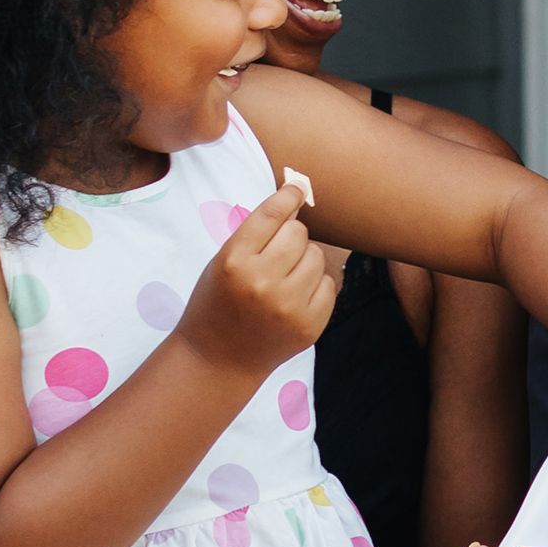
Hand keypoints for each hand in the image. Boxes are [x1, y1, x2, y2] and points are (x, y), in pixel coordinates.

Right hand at [175, 184, 338, 374]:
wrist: (218, 359)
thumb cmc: (218, 302)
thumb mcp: (223, 262)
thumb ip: (256, 232)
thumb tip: (296, 197)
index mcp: (234, 261)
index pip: (271, 214)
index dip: (288, 196)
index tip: (298, 187)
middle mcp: (262, 282)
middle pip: (299, 233)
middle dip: (291, 238)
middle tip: (275, 256)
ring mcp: (289, 306)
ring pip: (317, 256)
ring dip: (305, 261)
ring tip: (283, 279)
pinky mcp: (310, 325)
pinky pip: (329, 284)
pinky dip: (315, 286)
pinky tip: (293, 298)